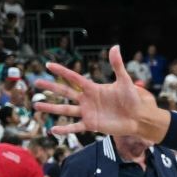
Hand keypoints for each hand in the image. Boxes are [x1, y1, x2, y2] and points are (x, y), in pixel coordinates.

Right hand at [33, 46, 168, 139]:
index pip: (73, 78)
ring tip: (36, 106)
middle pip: (65, 92)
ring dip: (51, 108)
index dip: (62, 71)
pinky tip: (53, 129)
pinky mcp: (92, 125)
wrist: (140, 118)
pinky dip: (65, 129)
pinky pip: (75, 127)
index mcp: (93, 88)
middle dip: (51, 88)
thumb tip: (115, 46)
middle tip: (36, 83)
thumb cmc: (133, 99)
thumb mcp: (124, 81)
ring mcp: (88, 112)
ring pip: (65, 110)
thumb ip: (117, 65)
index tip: (48, 64)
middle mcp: (87, 100)